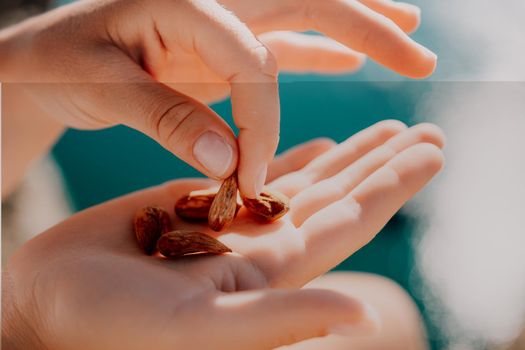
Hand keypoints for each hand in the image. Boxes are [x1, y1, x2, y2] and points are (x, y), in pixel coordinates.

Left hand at [0, 0, 435, 197]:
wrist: (41, 58)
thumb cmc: (59, 63)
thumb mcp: (100, 85)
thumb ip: (164, 117)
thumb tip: (228, 161)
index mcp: (184, 0)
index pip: (251, 62)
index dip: (261, 123)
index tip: (250, 183)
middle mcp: (214, 3)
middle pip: (306, 3)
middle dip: (368, 26)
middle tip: (420, 51)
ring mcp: (222, 23)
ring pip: (304, 18)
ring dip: (358, 30)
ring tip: (411, 37)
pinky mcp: (221, 47)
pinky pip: (281, 48)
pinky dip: (319, 54)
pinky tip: (350, 63)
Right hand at [2, 121, 443, 349]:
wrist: (50, 306)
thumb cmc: (113, 327)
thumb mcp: (203, 329)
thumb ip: (280, 320)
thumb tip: (364, 316)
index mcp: (273, 274)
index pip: (350, 221)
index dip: (393, 186)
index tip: (430, 150)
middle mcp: (262, 248)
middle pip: (340, 196)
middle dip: (383, 163)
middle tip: (426, 131)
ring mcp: (233, 223)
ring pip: (306, 179)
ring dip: (349, 155)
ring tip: (386, 128)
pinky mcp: (199, 203)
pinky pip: (260, 173)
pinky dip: (293, 157)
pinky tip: (321, 144)